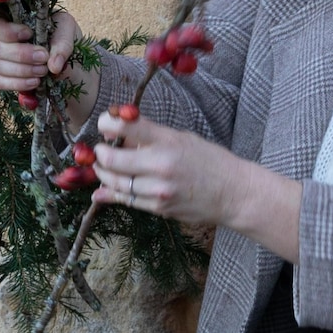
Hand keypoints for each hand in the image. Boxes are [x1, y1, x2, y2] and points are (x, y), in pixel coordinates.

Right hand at [0, 8, 90, 114]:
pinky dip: (17, 83)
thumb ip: (62, 43)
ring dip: (21, 70)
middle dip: (20, 55)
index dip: (6, 31)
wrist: (59, 55)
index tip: (29, 34)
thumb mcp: (66, 29)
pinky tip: (35, 82)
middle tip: (43, 58)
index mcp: (2, 17)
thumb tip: (54, 66)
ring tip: (42, 71)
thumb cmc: (57, 34)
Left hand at [94, 106, 301, 261]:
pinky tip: (103, 189)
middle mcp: (160, 166)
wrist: (233, 193)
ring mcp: (158, 191)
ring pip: (115, 184)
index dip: (106, 123)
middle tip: (99, 151)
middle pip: (112, 160)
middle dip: (100, 155)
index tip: (104, 124)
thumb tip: (116, 131)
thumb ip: (150, 135)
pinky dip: (112, 193)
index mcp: (167, 142)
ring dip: (103, 175)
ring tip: (103, 168)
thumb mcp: (181, 138)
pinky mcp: (159, 209)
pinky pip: (127, 200)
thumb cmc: (209, 160)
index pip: (126, 127)